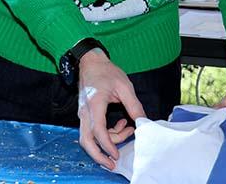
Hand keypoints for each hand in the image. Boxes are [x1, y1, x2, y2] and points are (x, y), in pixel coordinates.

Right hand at [77, 50, 146, 169]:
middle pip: (86, 140)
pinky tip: (120, 125)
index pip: (98, 131)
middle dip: (98, 155)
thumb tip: (143, 122)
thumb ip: (134, 105)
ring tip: (127, 131)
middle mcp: (85, 111)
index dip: (108, 145)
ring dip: (107, 142)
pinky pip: (91, 131)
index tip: (117, 154)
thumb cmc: (106, 71)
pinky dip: (106, 134)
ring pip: (88, 138)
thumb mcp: (125, 86)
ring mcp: (83, 113)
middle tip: (112, 164)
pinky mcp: (85, 114)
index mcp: (95, 103)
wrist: (90, 62)